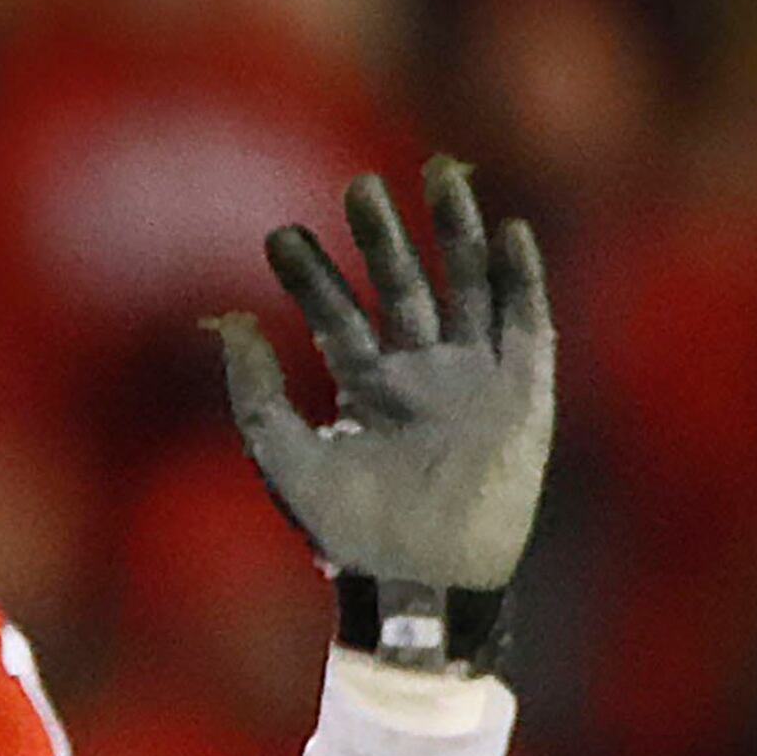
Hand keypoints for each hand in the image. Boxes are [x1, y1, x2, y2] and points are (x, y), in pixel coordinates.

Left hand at [214, 157, 554, 637]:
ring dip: (454, 232)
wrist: (420, 582)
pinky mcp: (523, 391)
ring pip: (467, 286)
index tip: (281, 236)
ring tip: (437, 174)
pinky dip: (521, 276)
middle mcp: (421, 375)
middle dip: (383, 238)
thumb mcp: (286, 459)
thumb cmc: (349, 535)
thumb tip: (229, 323)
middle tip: (357, 187)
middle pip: (403, 286)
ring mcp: (473, 378)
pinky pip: (526, 321)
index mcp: (366, 390)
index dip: (312, 276)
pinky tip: (507, 230)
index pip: (337, 315)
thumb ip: (254, 395)